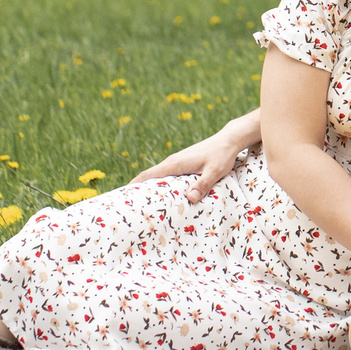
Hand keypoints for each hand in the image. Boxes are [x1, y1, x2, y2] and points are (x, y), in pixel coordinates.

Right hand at [132, 127, 250, 203]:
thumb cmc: (222, 155)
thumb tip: (190, 198)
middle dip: (138, 190)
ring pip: (158, 176)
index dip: (133, 185)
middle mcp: (172, 162)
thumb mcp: (215, 171)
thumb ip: (203, 184)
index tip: (121, 198)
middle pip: (149, 177)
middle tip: (129, 209)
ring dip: (149, 188)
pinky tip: (164, 196)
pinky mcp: (183, 164)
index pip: (147, 175)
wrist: (229, 140)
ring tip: (143, 207)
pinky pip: (167, 176)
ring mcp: (177, 162)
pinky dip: (161, 185)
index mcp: (175, 164)